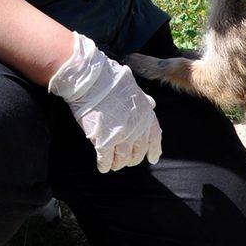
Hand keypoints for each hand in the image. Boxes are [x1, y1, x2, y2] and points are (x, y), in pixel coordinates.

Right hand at [48, 32, 161, 172]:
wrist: (90, 79)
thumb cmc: (109, 79)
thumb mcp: (132, 87)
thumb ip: (142, 100)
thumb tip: (151, 104)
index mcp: (145, 113)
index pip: (154, 136)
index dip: (153, 149)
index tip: (152, 158)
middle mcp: (136, 127)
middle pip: (138, 150)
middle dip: (133, 158)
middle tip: (127, 161)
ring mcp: (121, 136)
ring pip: (123, 158)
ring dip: (118, 163)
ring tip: (113, 164)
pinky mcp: (103, 141)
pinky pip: (106, 159)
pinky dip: (104, 164)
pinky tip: (102, 166)